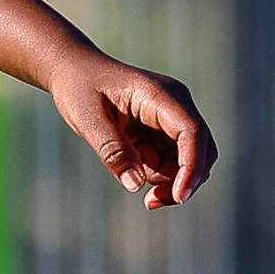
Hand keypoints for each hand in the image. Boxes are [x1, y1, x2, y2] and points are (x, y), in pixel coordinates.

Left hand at [46, 55, 213, 207]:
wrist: (74, 71)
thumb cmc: (79, 88)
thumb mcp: (87, 119)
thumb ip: (113, 152)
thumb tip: (136, 185)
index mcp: (160, 95)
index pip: (192, 132)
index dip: (192, 166)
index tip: (179, 196)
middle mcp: (174, 105)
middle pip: (200, 151)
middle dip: (182, 181)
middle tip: (150, 202)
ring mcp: (171, 118)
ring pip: (186, 161)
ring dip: (164, 179)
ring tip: (127, 171)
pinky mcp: (162, 130)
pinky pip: (169, 161)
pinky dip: (155, 173)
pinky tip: (130, 167)